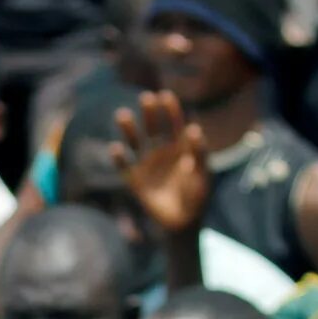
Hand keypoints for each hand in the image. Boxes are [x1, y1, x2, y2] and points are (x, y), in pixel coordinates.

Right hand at [110, 89, 212, 240]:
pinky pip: (124, 168)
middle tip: (145, 98)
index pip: (174, 124)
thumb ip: (199, 153)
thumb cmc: (196, 196)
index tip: (165, 96)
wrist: (182, 222)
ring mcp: (147, 165)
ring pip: (135, 143)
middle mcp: (161, 152)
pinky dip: (119, 159)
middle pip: (153, 128)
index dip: (170, 110)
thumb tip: (194, 129)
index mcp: (179, 148)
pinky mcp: (135, 181)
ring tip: (122, 115)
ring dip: (129, 129)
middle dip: (149, 113)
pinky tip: (115, 148)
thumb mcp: (202, 175)